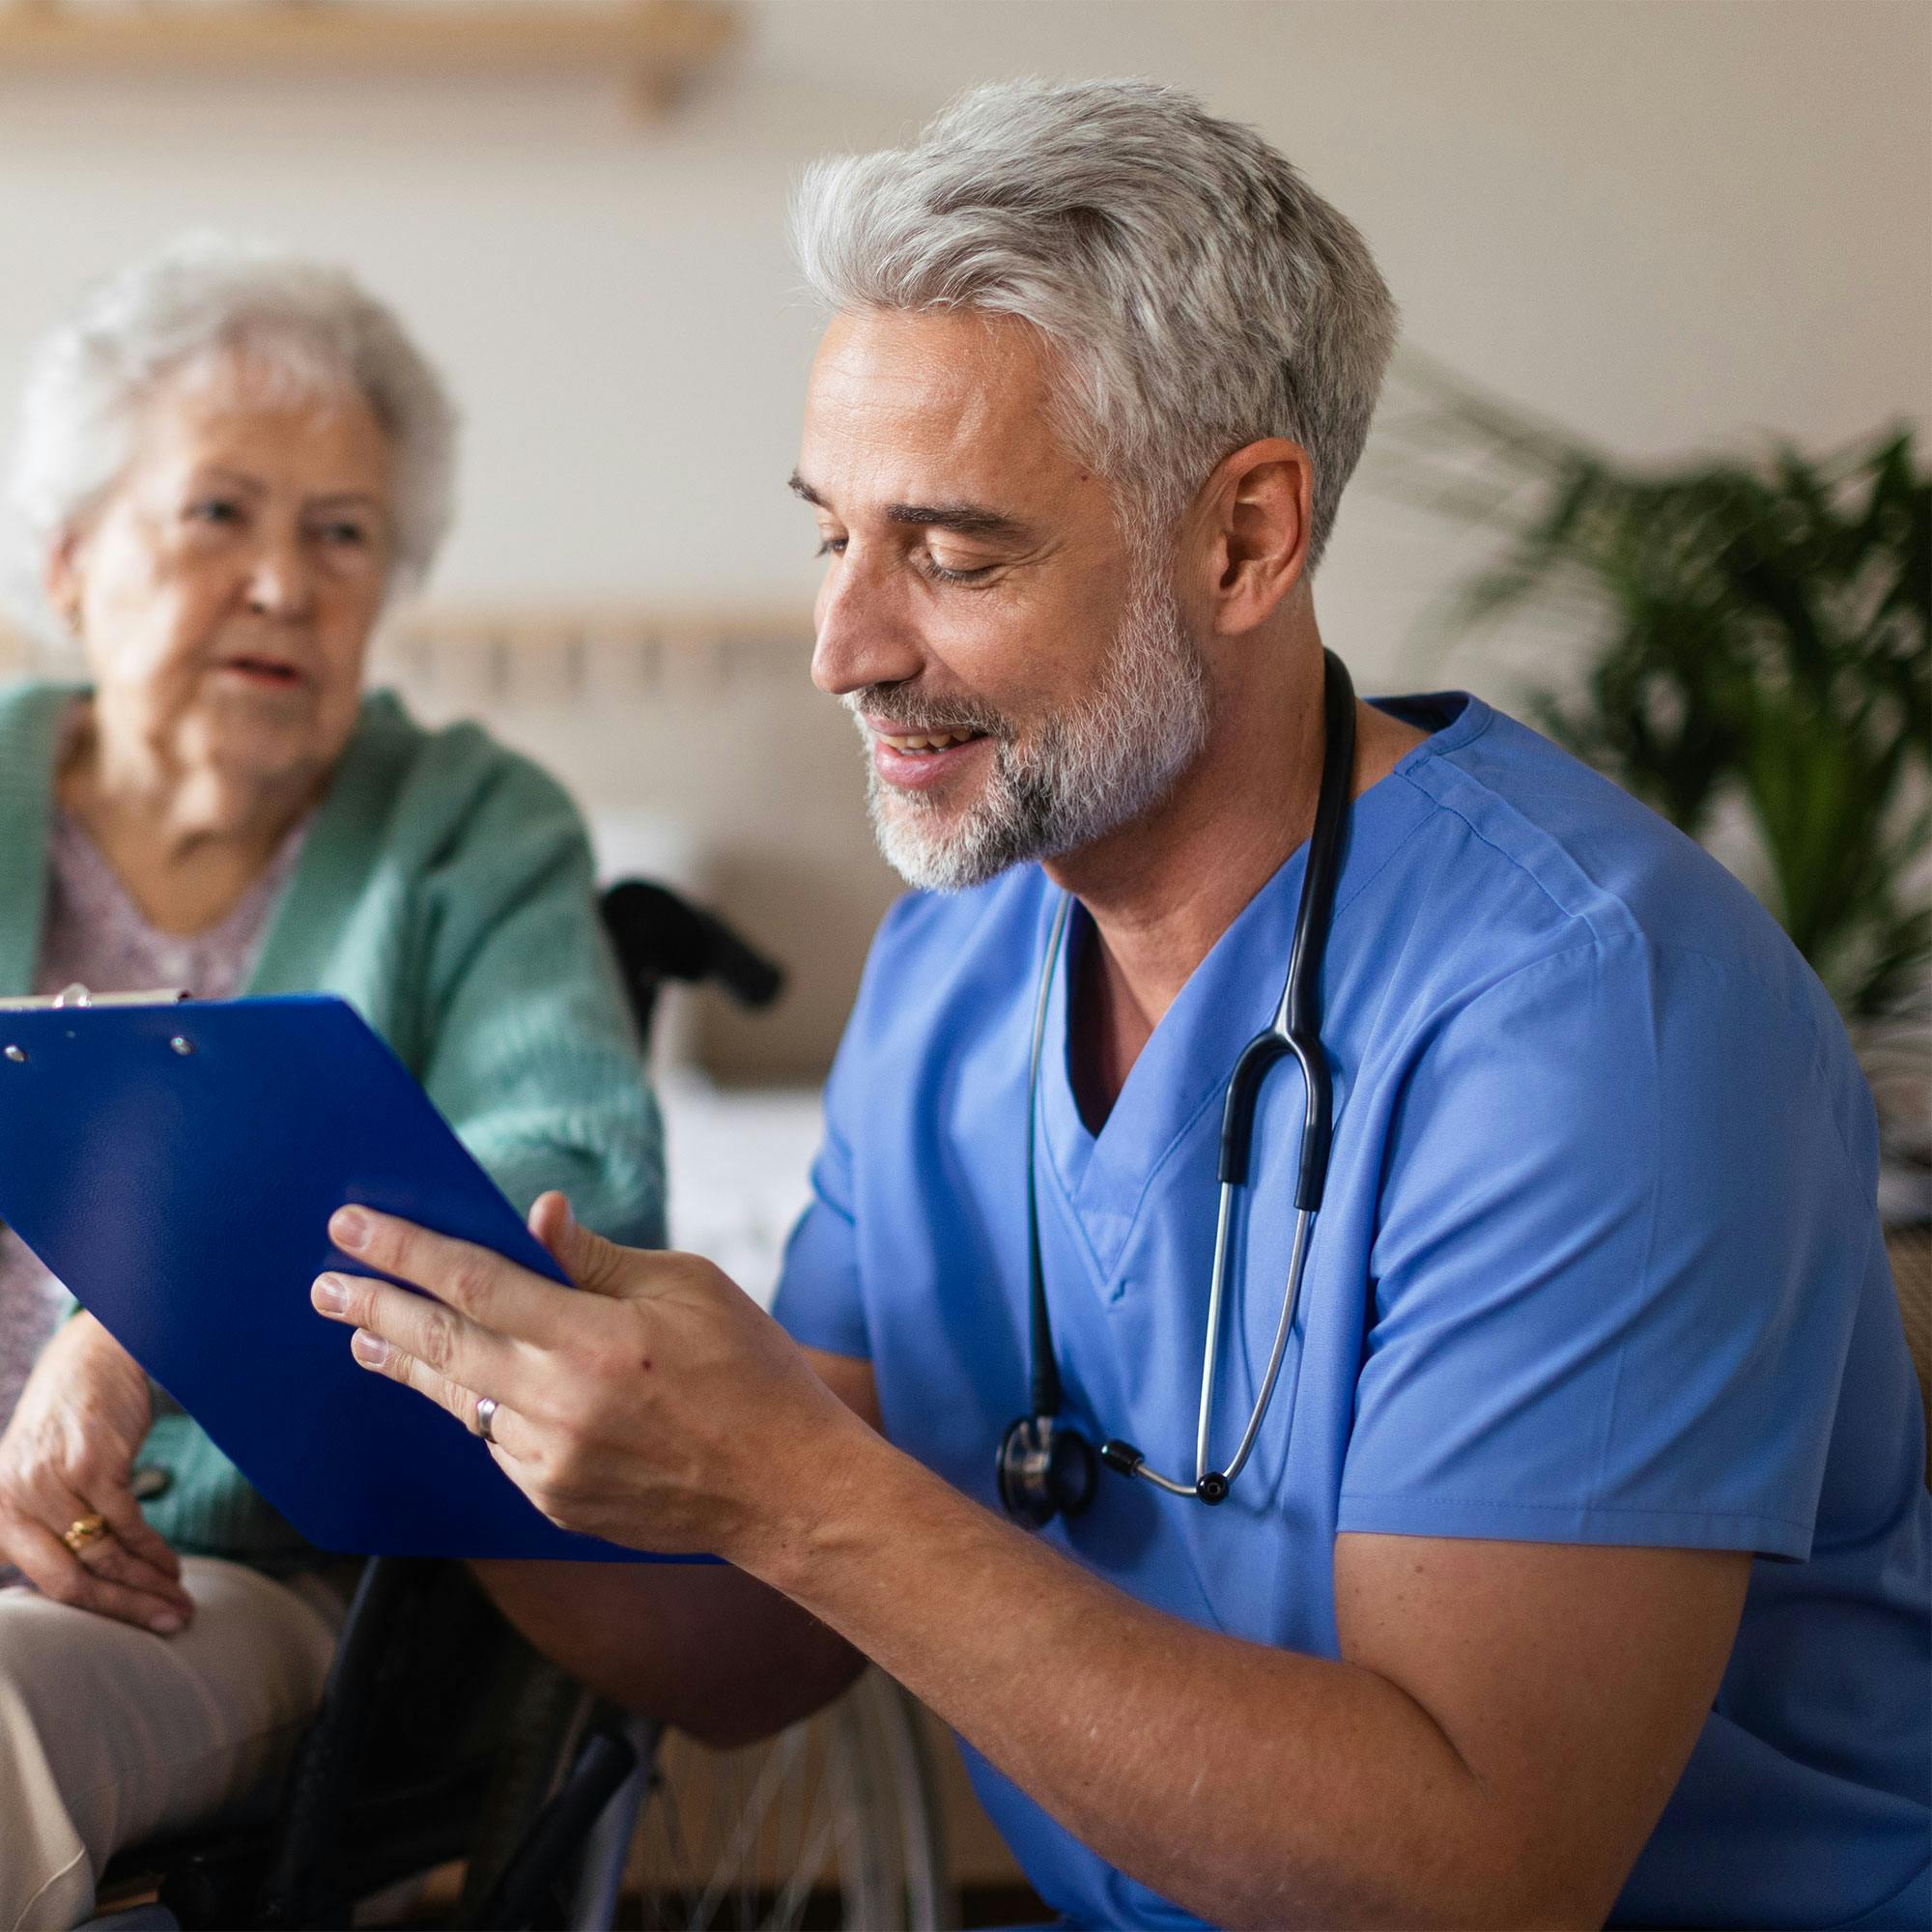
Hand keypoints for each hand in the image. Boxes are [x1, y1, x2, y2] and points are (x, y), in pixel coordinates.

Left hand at [0, 1314, 191, 1631]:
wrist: (93, 1357)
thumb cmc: (68, 1428)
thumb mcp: (35, 1481)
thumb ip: (42, 1533)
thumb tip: (75, 1596)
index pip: (33, 1590)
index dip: (79, 1621)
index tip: (117, 1644)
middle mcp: (8, 1502)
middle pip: (66, 1584)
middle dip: (121, 1614)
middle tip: (166, 1629)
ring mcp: (48, 1483)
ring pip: (102, 1557)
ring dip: (148, 1588)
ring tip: (179, 1607)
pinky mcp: (90, 1464)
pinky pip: (127, 1524)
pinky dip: (156, 1552)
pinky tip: (174, 1569)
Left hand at [310, 1194, 862, 1564]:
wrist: (786, 1488)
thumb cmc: (750, 1370)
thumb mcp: (688, 1287)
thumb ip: (596, 1259)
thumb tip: (532, 1217)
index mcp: (596, 1339)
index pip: (473, 1282)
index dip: (405, 1250)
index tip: (352, 1224)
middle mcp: (560, 1405)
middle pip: (441, 1345)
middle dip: (373, 1309)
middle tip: (323, 1285)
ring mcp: (551, 1464)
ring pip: (459, 1400)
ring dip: (405, 1363)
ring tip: (362, 1336)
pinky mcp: (553, 1502)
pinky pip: (495, 1443)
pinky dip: (474, 1405)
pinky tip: (459, 1385)